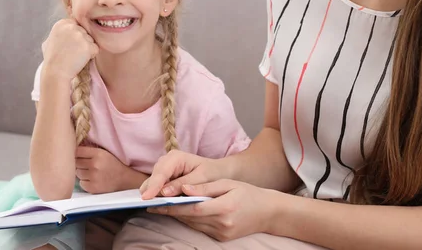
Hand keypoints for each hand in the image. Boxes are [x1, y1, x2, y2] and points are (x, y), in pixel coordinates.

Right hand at [41, 19, 98, 81]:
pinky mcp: (88, 46)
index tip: (68, 46)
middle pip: (85, 32)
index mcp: (62, 23)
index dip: (75, 37)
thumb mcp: (49, 40)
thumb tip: (65, 28)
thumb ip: (59, 32)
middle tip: (71, 52)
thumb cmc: (52, 59)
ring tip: (75, 57)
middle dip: (82, 42)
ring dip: (86, 49)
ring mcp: (80, 35)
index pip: (77, 25)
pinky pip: (95, 49)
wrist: (55, 72)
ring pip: (91, 40)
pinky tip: (80, 60)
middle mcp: (71, 26)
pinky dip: (91, 56)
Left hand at [75, 146, 147, 193]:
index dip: (77, 153)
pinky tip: (92, 180)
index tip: (79, 155)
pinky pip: (81, 183)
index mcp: (98, 154)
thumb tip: (74, 148)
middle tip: (86, 165)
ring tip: (91, 172)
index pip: (78, 151)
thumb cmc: (114, 164)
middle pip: (76, 162)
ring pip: (77, 173)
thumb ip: (90, 150)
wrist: (124, 179)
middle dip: (79, 163)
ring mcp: (93, 177)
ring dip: (82, 173)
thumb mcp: (104, 153)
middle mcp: (95, 165)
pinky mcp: (93, 188)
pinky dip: (85, 182)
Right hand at [140, 150, 222, 199]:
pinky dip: (156, 195)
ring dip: (152, 194)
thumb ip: (183, 184)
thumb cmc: (212, 173)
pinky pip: (156, 187)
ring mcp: (164, 168)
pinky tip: (157, 204)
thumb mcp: (202, 178)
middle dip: (150, 191)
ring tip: (152, 206)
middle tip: (148, 205)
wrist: (218, 172)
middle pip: (153, 177)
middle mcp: (167, 160)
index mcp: (176, 157)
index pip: (161, 172)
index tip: (146, 198)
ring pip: (152, 182)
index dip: (153, 185)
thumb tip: (164, 193)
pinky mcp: (164, 178)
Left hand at [146, 179, 282, 241]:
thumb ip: (205, 187)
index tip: (157, 202)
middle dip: (170, 211)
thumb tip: (184, 188)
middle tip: (151, 204)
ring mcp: (222, 234)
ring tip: (161, 207)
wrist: (269, 213)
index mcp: (225, 208)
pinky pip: (201, 228)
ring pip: (193, 224)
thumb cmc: (249, 193)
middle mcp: (223, 224)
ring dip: (177, 216)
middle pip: (190, 218)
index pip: (192, 209)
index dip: (172, 206)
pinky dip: (190, 220)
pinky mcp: (222, 238)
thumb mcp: (228, 184)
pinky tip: (180, 213)